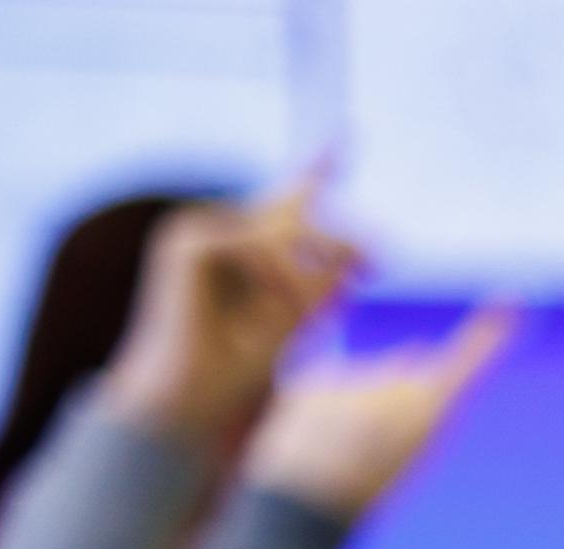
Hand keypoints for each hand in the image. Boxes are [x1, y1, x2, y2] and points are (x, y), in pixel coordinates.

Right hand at [103, 167, 362, 446]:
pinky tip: (275, 308)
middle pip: (297, 217)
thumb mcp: (301, 318)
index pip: (291, 200)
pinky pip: (255, 246)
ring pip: (281, 235)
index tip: (348, 135)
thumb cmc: (239, 369)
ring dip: (304, 281)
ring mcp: (198, 231)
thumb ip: (328, 282)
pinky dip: (275, 279)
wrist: (191, 398)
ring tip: (306, 321)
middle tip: (377, 265)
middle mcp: (221, 229)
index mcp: (248, 248)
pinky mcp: (187, 242)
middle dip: (338, 244)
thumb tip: (374, 244)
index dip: (320, 167)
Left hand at [244, 302, 515, 520]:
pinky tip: (315, 435)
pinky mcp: (313, 373)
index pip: (469, 359)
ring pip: (360, 376)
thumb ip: (416, 394)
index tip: (512, 300)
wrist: (308, 502)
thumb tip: (414, 349)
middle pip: (404, 368)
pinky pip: (325, 380)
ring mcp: (353, 373)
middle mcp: (396, 380)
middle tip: (384, 440)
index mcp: (430, 407)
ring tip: (342, 450)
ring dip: (354, 403)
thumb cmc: (369, 487)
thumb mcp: (411, 445)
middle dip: (397, 390)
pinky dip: (322, 403)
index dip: (491, 331)